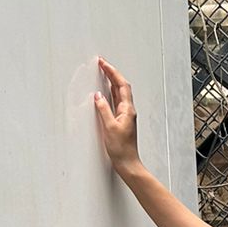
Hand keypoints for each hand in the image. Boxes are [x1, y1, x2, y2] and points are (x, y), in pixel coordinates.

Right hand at [94, 57, 141, 178]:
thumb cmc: (121, 149)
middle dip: (111, 73)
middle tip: (102, 64)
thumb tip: (98, 96)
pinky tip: (106, 92)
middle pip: (121, 86)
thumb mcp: (109, 127)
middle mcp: (128, 111)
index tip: (104, 63)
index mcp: (128, 110)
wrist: (127, 163)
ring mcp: (125, 115)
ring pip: (119, 93)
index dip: (113, 72)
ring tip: (103, 73)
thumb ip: (103, 110)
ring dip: (111, 82)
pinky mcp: (121, 121)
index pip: (121, 85)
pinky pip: (116, 102)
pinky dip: (110, 93)